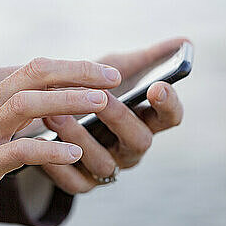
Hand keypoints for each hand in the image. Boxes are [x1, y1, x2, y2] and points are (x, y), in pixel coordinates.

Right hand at [0, 58, 121, 213]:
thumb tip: (35, 100)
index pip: (31, 67)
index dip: (68, 69)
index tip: (96, 74)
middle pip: (35, 72)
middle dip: (78, 71)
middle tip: (112, 75)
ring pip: (30, 104)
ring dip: (70, 101)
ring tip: (102, 103)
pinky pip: (20, 151)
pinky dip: (49, 149)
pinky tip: (73, 152)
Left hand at [41, 38, 187, 193]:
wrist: (49, 113)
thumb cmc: (90, 88)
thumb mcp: (115, 69)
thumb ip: (147, 57)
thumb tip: (184, 42)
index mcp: (145, 120)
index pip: (170, 118)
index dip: (168, 105)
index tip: (157, 86)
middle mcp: (130, 148)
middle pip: (139, 141)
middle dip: (119, 117)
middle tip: (100, 97)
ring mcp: (107, 168)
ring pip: (103, 163)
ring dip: (80, 137)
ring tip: (55, 113)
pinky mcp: (80, 183)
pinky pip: (73, 181)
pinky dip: (56, 162)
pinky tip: (41, 142)